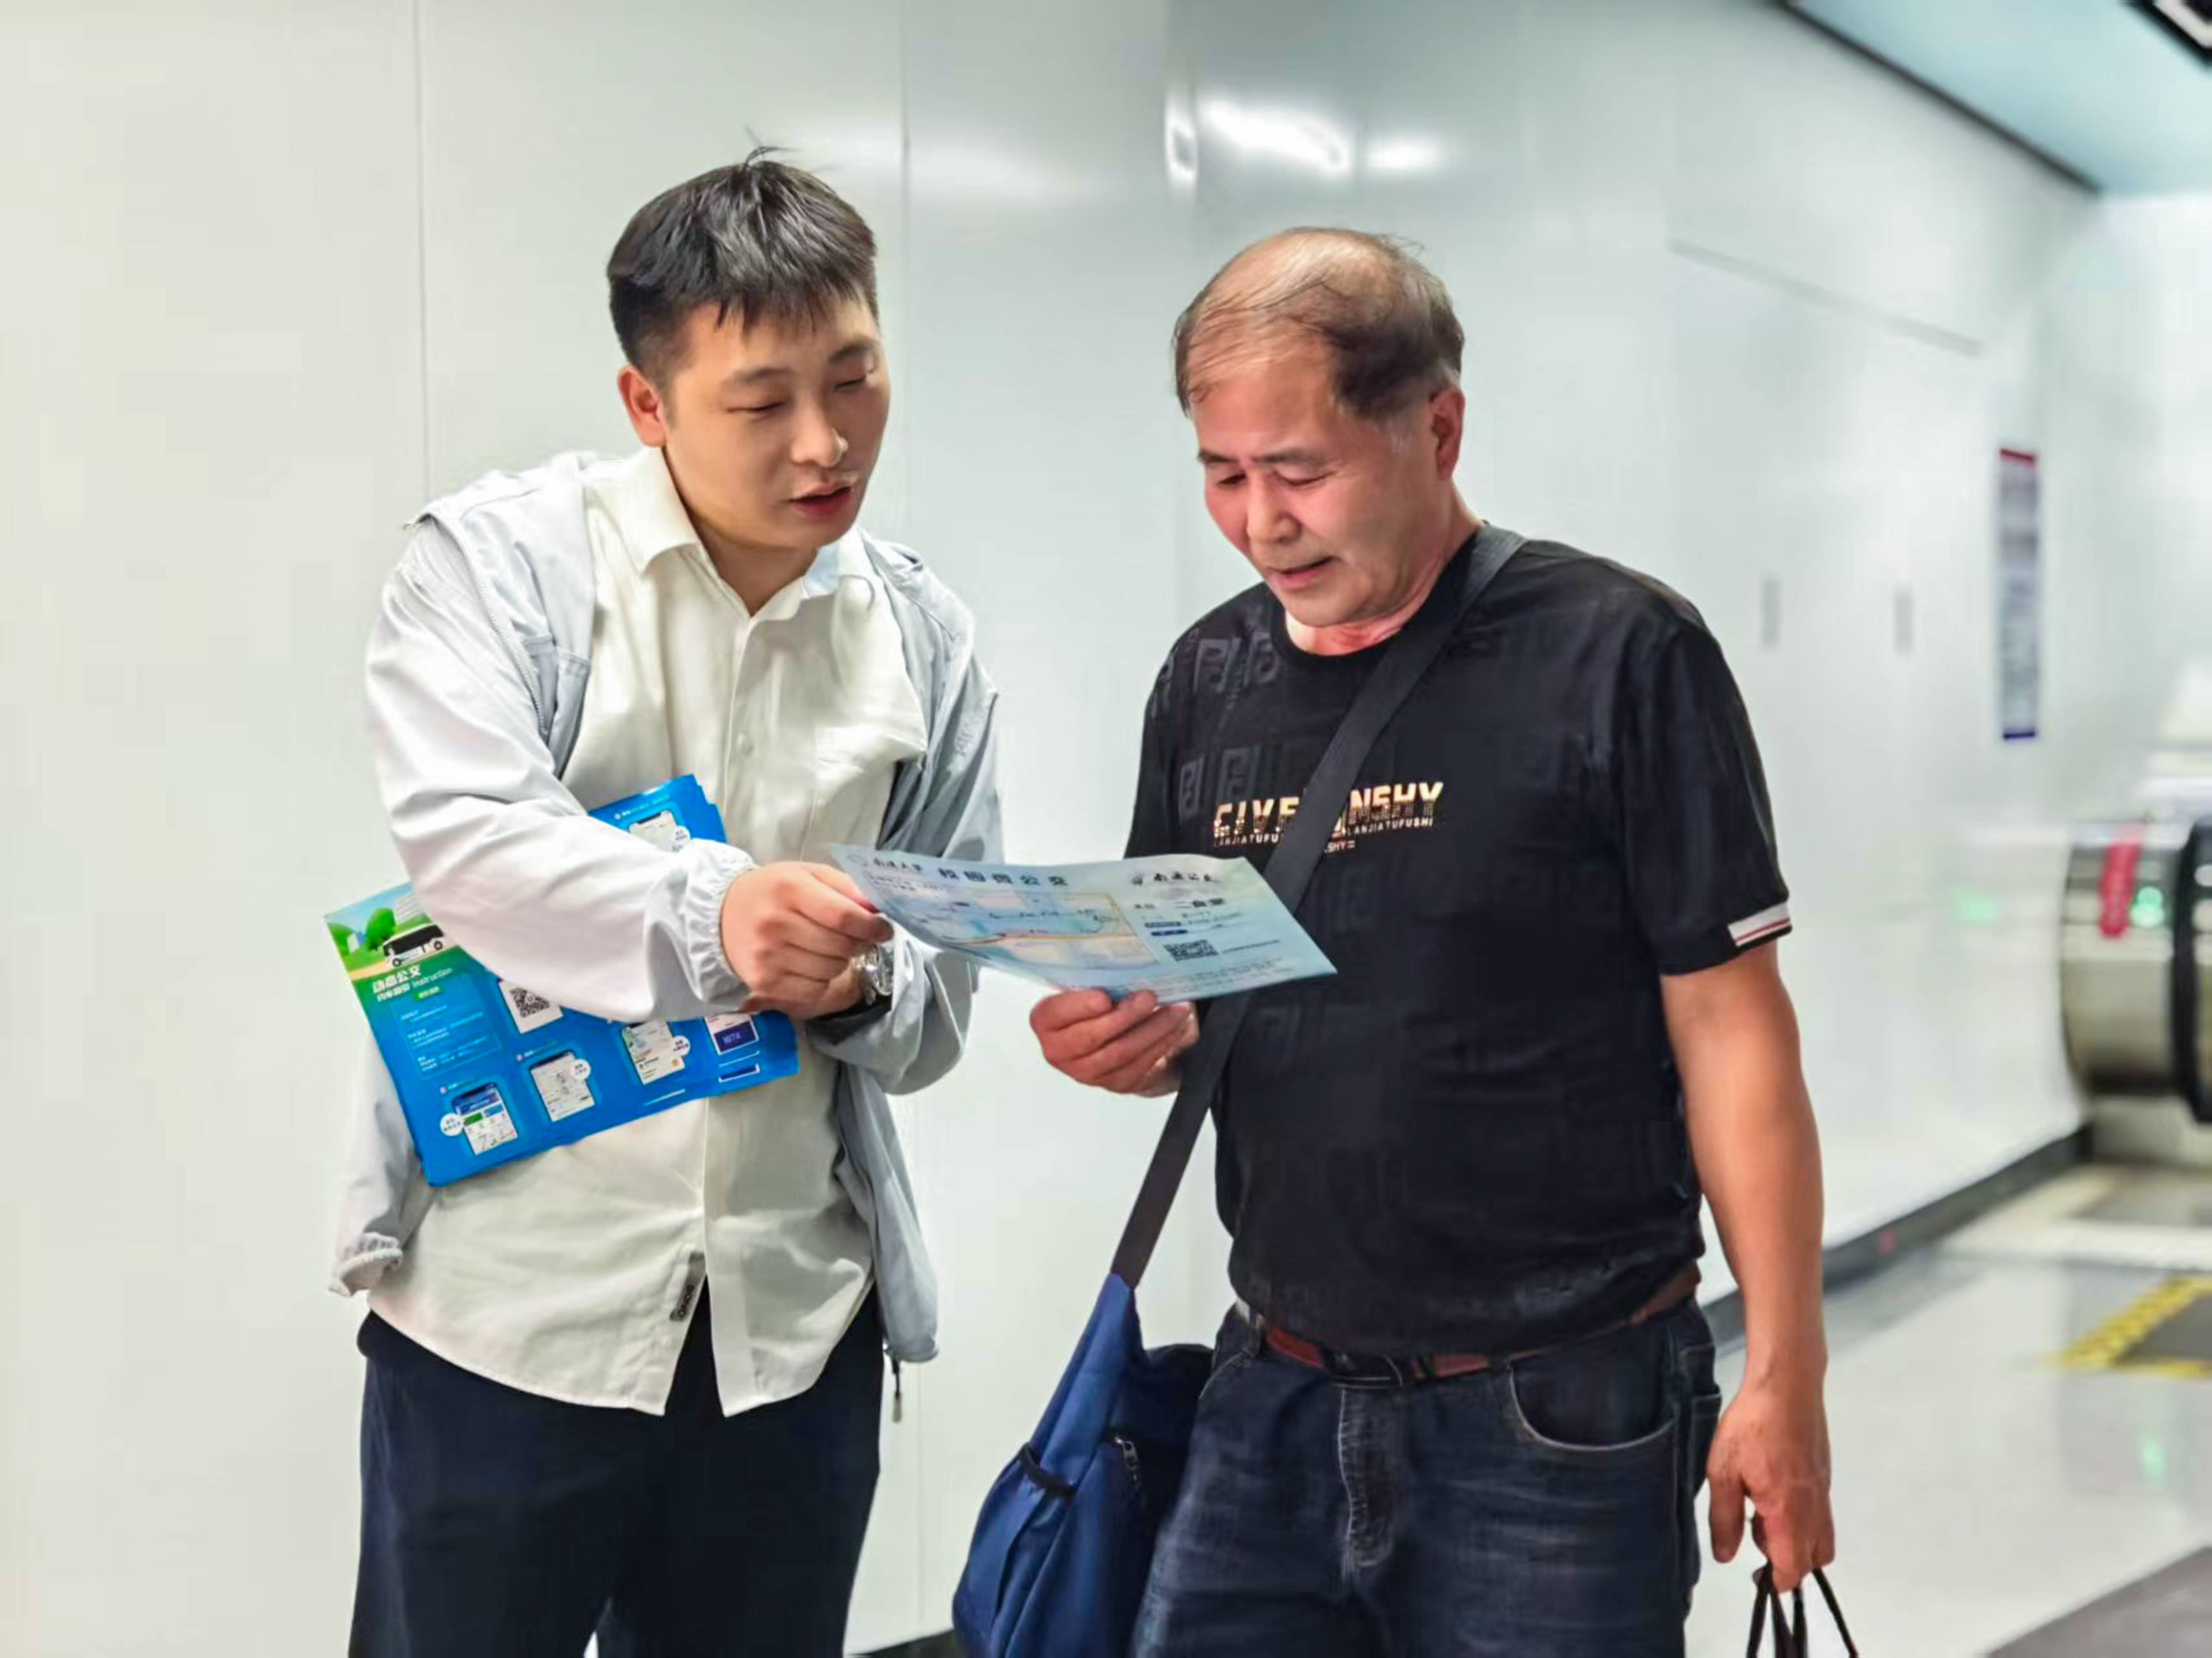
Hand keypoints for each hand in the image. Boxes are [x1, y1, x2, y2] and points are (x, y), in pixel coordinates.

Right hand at [720, 863, 891, 1020]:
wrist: (721, 915)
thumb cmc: (774, 891)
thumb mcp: (807, 874)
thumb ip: (845, 887)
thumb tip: (877, 908)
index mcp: (790, 889)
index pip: (843, 915)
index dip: (871, 926)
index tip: (883, 929)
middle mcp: (776, 924)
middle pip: (841, 946)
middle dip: (859, 943)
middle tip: (856, 938)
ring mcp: (768, 956)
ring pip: (831, 970)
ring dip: (840, 961)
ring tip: (827, 948)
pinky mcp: (765, 982)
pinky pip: (814, 989)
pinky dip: (822, 980)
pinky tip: (811, 964)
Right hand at [1032, 990, 1198, 1094]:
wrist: (1111, 1035)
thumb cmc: (1096, 1003)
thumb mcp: (1089, 986)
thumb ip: (1096, 980)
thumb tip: (1127, 968)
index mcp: (1046, 1021)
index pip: (1057, 1014)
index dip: (1080, 1007)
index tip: (1105, 997)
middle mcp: (1060, 1051)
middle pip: (1092, 1037)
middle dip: (1125, 1016)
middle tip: (1149, 997)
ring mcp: (1086, 1073)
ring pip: (1121, 1052)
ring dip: (1153, 1029)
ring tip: (1176, 1009)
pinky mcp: (1115, 1084)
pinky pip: (1140, 1065)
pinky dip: (1162, 1044)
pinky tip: (1177, 1027)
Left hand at [1707, 1377, 1834, 1593]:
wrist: (1787, 1387)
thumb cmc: (1751, 1427)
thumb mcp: (1722, 1471)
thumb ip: (1723, 1518)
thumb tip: (1726, 1556)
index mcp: (1787, 1512)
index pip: (1792, 1568)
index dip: (1776, 1581)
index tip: (1756, 1576)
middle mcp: (1813, 1509)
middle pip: (1813, 1560)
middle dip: (1786, 1561)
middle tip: (1753, 1533)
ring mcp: (1823, 1493)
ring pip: (1821, 1538)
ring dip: (1795, 1540)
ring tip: (1761, 1511)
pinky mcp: (1824, 1476)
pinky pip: (1821, 1514)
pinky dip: (1802, 1519)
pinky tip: (1772, 1490)